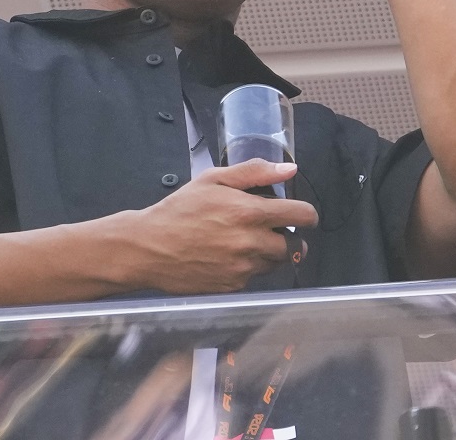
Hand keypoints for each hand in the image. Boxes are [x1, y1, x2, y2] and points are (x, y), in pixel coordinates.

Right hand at [133, 159, 317, 293]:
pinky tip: (226, 256)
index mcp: (250, 213)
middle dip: (288, 236)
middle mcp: (252, 243)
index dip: (307, 214)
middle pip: (295, 245)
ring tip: (243, 241)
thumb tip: (289, 170)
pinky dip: (247, 266)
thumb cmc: (179, 209)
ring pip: (275, 262)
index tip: (302, 215)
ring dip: (269, 252)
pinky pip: (253, 276)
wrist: (148, 247)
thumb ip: (254, 172)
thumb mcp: (213, 180)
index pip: (302, 215)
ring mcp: (243, 268)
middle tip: (270, 229)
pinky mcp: (233, 286)